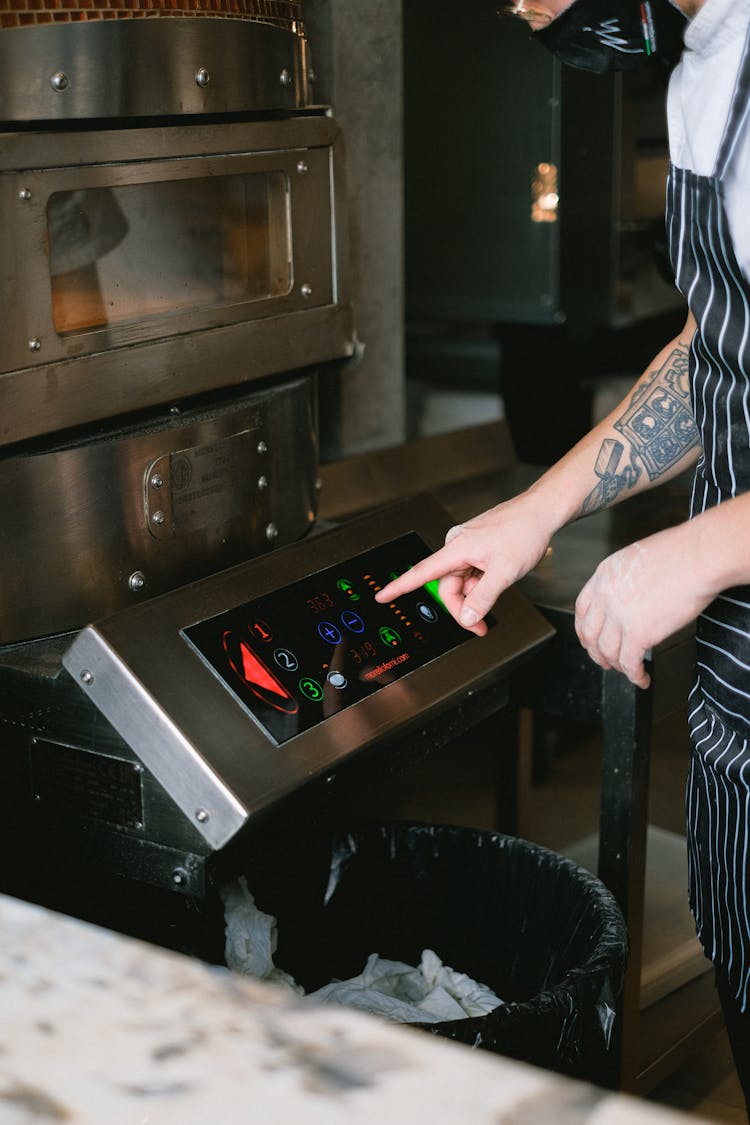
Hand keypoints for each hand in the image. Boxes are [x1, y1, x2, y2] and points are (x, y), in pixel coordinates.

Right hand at [374, 492, 556, 633]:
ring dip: (475, 593)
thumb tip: (467, 619)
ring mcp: (467, 545)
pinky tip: (497, 576)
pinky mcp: (476, 545)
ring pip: (461, 580)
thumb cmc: (524, 532)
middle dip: (463, 606)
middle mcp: (457, 544)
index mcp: (457, 548)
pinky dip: (481, 581)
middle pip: (447, 585)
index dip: (400, 587)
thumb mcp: (504, 573)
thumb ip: (483, 599)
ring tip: (499, 587)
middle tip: (481, 624)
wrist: (541, 512)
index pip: (421, 572)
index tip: (382, 597)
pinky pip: (471, 571)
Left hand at [574, 524, 711, 688]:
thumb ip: (626, 579)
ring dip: (616, 665)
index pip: (582, 609)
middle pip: (589, 634)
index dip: (584, 628)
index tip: (590, 638)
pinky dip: (635, 675)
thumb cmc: (680, 552)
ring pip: (607, 652)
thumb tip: (632, 596)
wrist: (697, 557)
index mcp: (603, 576)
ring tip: (627, 671)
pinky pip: (630, 663)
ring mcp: (619, 616)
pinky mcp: (638, 633)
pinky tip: (642, 679)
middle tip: (605, 660)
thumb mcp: (637, 557)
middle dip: (595, 652)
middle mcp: (605, 596)